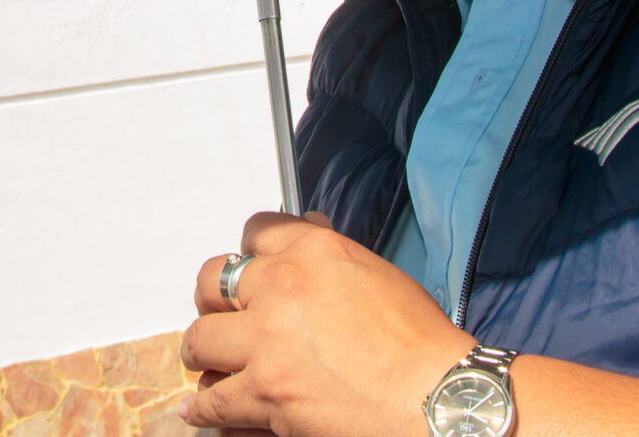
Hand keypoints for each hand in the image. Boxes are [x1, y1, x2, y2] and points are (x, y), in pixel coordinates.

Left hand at [181, 211, 472, 436]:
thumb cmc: (421, 345)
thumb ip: (332, 254)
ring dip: (203, 354)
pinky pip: (213, 401)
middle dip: (212, 300)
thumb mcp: (379, 276)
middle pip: (211, 281)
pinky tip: (200, 409)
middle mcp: (281, 289)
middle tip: (219, 318)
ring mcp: (267, 343)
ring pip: (201, 341)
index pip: (256, 231)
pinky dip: (205, 408)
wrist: (438, 401)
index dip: (248, 251)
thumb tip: (309, 230)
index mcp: (313, 252)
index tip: (245, 269)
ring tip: (207, 362)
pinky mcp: (265, 395)